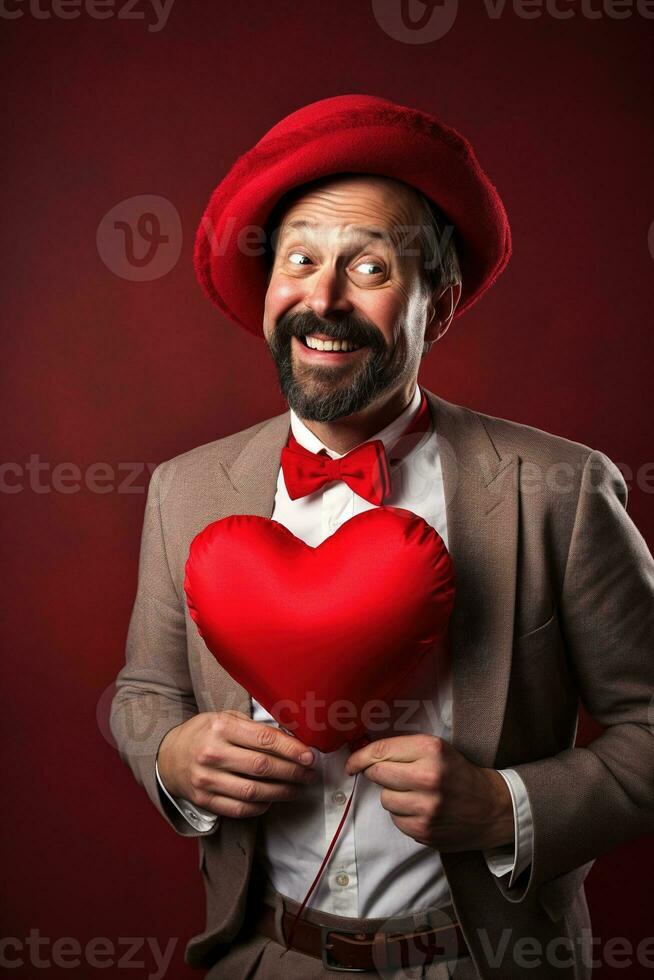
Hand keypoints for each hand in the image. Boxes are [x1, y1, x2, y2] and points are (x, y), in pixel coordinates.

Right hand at [156, 709, 317, 818]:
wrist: (168, 756)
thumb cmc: (203, 733)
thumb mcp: (224, 717)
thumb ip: (253, 726)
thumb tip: (290, 738)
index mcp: (220, 728)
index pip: (264, 739)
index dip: (291, 749)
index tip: (309, 756)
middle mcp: (212, 753)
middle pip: (262, 767)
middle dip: (292, 772)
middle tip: (309, 774)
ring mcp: (207, 779)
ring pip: (254, 791)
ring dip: (282, 792)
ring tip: (297, 788)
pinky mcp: (204, 800)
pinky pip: (240, 809)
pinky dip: (261, 806)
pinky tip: (272, 799)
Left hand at [345, 734, 513, 851]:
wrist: (491, 807)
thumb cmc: (459, 774)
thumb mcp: (437, 749)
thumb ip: (403, 749)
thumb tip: (363, 756)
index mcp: (430, 750)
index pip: (380, 751)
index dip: (359, 757)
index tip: (351, 763)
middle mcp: (428, 777)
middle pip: (377, 774)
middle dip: (377, 774)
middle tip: (389, 775)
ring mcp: (426, 807)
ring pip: (385, 800)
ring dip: (393, 796)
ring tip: (414, 794)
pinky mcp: (424, 830)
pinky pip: (396, 820)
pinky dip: (403, 815)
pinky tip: (421, 810)